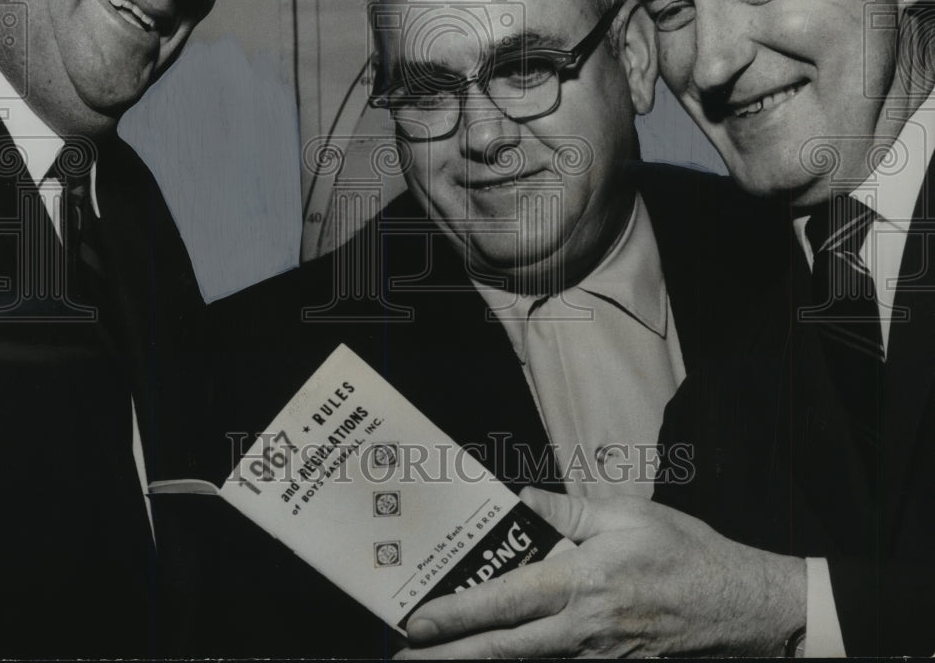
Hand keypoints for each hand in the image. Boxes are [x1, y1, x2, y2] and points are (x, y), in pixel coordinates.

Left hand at [396, 487, 805, 657]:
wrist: (742, 609)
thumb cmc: (685, 554)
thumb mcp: (628, 514)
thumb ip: (568, 509)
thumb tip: (522, 500)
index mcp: (582, 585)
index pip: (505, 604)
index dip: (456, 616)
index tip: (416, 623)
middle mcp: (582, 632)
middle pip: (503, 651)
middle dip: (449, 659)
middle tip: (405, 659)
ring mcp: (597, 657)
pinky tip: (503, 657)